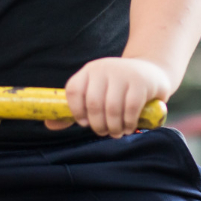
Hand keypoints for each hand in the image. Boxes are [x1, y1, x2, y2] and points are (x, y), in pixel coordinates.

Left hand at [50, 57, 170, 136]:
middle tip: (104, 132)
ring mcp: (123, 74)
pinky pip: (130, 108)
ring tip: (116, 132)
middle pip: (93, 103)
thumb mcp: (96, 93)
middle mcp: (104, 68)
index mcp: (89, 71)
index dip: (76, 111)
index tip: (84, 123)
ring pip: (111, 107)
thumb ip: (76, 109)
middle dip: (97, 124)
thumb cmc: (118, 88)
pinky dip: (128, 123)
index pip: (73, 90)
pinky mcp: (140, 82)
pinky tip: (128, 127)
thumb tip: (49, 125)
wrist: (151, 71)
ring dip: (113, 127)